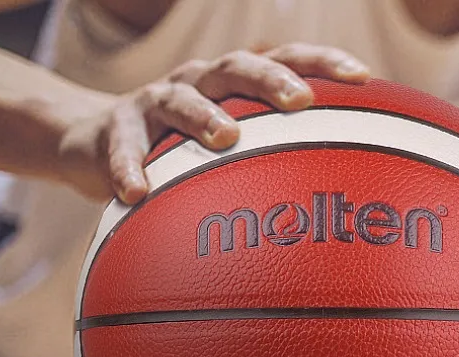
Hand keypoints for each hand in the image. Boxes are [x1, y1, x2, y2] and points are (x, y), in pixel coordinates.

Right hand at [57, 44, 368, 203]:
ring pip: (180, 100)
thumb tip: (336, 193)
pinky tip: (139, 193)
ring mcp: (154, 102)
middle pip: (237, 68)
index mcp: (231, 84)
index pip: (282, 60)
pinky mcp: (115, 128)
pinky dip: (129, 167)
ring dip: (203, 116)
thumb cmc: (180, 148)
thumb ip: (271, 157)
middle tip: (302, 101)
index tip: (362, 77)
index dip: (321, 62)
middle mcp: (197, 82)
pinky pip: (122, 147)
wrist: (96, 140)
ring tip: (226, 139)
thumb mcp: (228, 145)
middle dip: (271, 80)